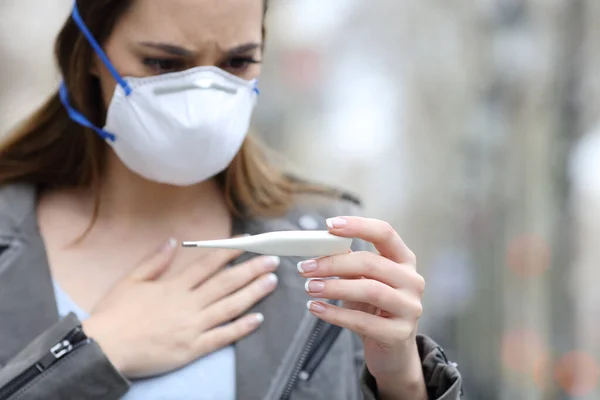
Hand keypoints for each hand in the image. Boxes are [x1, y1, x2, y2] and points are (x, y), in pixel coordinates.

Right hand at [82, 238, 279, 377]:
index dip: (230, 251)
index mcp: (174, 286)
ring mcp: (192, 326)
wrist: (103, 349)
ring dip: (253, 293)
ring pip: (229, 306)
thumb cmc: (114, 315)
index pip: (208, 264)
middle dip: (251, 269)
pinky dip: (240, 328)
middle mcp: (187, 303)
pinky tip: (257, 319)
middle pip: (226, 282)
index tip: (248, 242)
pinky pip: (222, 337)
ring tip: (271, 281)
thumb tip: (172, 241)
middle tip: (272, 259)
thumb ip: (154, 261)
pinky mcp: (192, 348)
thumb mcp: (130, 280)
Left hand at [298, 217, 426, 398]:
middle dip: (334, 263)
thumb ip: (349, 264)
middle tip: (305, 268)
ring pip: (369, 290)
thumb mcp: (364, 282)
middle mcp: (412, 281)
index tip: (329, 225)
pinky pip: (363, 321)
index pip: (385, 233)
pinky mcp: (399, 334)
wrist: (393, 351)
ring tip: (310, 287)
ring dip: (334, 287)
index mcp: (404, 261)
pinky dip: (335, 314)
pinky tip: (316, 309)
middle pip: (371, 262)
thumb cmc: (375, 310)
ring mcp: (409, 308)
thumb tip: (319, 249)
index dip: (358, 226)